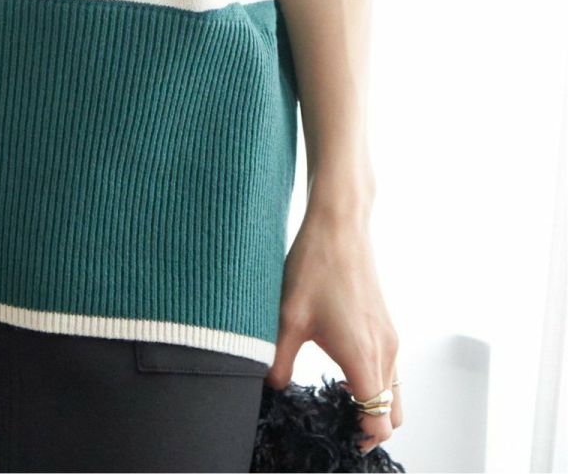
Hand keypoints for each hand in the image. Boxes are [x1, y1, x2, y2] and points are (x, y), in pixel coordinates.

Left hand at [265, 201, 402, 452]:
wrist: (340, 225)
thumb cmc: (315, 266)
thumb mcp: (286, 317)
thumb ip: (277, 361)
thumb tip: (271, 388)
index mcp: (363, 357)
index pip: (380, 422)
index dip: (362, 439)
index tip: (340, 440)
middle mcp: (385, 352)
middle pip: (394, 414)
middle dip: (370, 426)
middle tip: (338, 425)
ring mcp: (390, 337)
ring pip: (394, 391)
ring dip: (374, 403)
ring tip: (338, 400)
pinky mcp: (386, 324)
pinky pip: (390, 368)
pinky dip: (375, 381)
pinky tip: (342, 369)